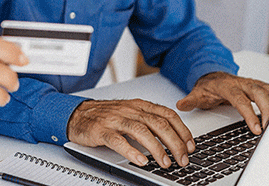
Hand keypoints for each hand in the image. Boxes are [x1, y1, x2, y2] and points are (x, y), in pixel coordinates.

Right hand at [66, 99, 193, 168]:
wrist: (77, 114)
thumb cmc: (106, 116)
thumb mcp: (131, 113)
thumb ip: (149, 121)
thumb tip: (173, 138)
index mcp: (139, 105)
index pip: (167, 114)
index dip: (182, 130)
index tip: (190, 145)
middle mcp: (129, 110)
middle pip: (158, 124)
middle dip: (174, 143)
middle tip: (182, 159)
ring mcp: (115, 120)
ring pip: (141, 131)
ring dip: (156, 149)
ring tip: (165, 162)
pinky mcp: (101, 131)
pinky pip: (118, 140)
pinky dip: (131, 151)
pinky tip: (141, 160)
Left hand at [176, 72, 268, 134]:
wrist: (214, 76)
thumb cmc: (209, 87)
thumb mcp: (197, 94)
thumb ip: (191, 100)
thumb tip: (181, 105)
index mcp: (227, 86)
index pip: (240, 99)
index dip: (250, 113)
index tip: (256, 128)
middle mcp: (242, 83)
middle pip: (260, 93)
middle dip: (268, 110)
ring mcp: (252, 84)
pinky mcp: (260, 87)